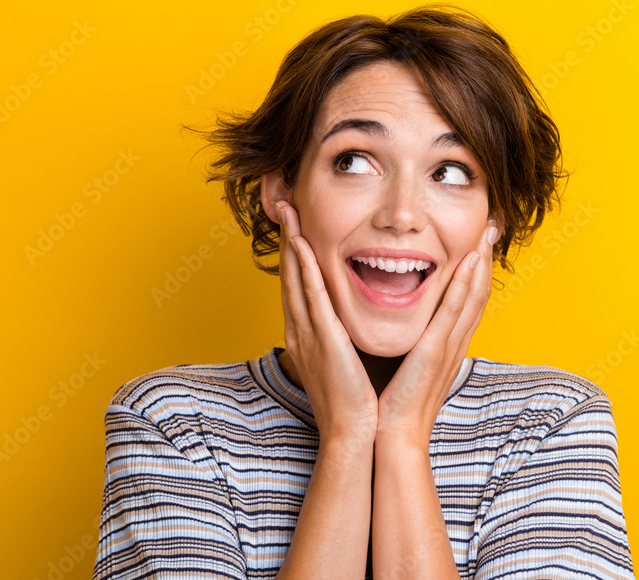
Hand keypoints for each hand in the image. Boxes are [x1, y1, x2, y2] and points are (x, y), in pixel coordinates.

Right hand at [276, 200, 378, 441]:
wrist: (354, 434)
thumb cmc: (354, 401)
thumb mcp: (345, 361)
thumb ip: (344, 336)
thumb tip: (352, 320)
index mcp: (307, 335)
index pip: (299, 285)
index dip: (295, 254)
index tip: (296, 226)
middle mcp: (300, 330)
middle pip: (290, 275)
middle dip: (287, 238)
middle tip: (284, 205)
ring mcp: (307, 334)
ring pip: (296, 278)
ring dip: (292, 242)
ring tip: (289, 211)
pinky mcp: (322, 339)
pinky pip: (310, 296)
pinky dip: (304, 267)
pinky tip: (301, 244)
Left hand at [375, 218, 499, 450]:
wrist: (390, 436)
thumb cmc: (390, 404)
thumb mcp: (404, 365)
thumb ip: (407, 343)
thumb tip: (401, 326)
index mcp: (445, 346)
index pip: (465, 301)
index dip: (475, 271)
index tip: (477, 242)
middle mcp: (453, 343)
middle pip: (477, 293)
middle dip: (485, 258)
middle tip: (491, 225)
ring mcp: (449, 347)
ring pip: (472, 296)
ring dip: (482, 261)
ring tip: (488, 231)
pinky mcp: (437, 352)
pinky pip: (455, 311)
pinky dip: (466, 284)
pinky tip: (472, 260)